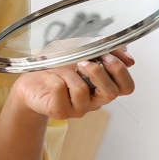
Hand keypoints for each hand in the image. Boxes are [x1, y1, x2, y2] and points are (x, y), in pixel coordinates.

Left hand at [12, 48, 134, 119]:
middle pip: (111, 93)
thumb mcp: (82, 47)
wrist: (30, 77)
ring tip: (59, 68)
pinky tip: (49, 77)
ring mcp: (78, 108)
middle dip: (98, 72)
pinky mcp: (60, 112)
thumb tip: (129, 58)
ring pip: (82, 90)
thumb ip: (104, 49)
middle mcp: (95, 101)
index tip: (106, 56)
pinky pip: (60, 90)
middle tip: (83, 62)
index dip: (120, 71)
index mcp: (104, 86)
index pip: (127, 87)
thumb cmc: (57, 63)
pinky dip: (54, 77)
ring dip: (68, 72)